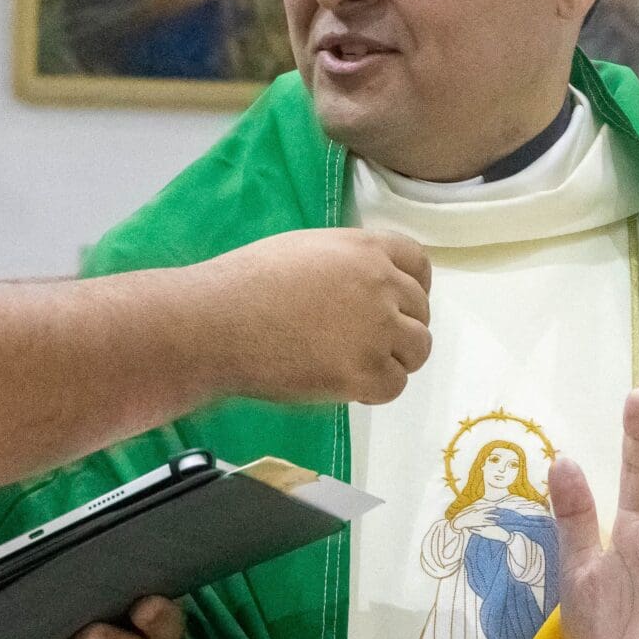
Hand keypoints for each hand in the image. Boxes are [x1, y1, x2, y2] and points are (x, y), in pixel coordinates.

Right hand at [213, 229, 430, 405]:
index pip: (419, 264)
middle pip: (421, 310)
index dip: (413, 287)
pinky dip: (375, 389)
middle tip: (366, 343)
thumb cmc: (245, 283)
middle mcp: (381, 285)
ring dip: (394, 359)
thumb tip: (359, 285)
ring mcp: (377, 330)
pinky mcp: (363, 372)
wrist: (217, 322)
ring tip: (356, 365)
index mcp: (365, 249)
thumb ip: (344, 263)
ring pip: (417, 350)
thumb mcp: (304, 250)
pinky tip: (345, 384)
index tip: (399, 305)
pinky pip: (394, 385)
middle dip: (400, 327)